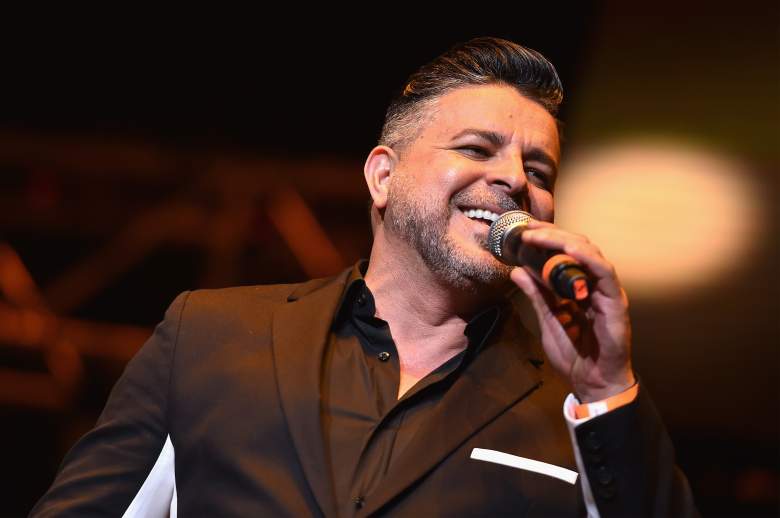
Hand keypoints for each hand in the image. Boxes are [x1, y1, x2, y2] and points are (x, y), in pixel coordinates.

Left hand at [509, 220, 634, 401]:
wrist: (592, 384)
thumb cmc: (574, 355)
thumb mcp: (548, 320)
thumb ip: (536, 295)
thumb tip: (516, 271)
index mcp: (579, 287)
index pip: (565, 253)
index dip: (546, 239)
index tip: (523, 231)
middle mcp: (595, 284)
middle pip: (577, 247)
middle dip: (551, 234)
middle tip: (526, 230)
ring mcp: (607, 291)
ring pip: (590, 254)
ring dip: (563, 241)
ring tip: (539, 235)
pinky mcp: (615, 302)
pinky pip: (604, 273)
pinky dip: (587, 258)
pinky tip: (569, 250)